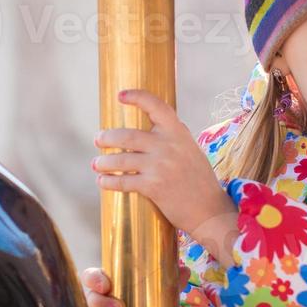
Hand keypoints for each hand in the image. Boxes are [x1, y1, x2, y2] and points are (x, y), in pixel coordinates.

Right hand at [81, 264, 191, 306]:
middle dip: (103, 304)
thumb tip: (184, 270)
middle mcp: (97, 300)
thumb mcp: (157, 288)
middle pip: (91, 299)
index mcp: (106, 283)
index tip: (106, 285)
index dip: (94, 279)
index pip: (91, 276)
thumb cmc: (145, 300)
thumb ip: (169, 278)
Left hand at [92, 89, 236, 245]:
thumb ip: (173, 138)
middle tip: (98, 139)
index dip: (137, 97)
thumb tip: (153, 127)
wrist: (210, 210)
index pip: (157, 106)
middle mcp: (168, 146)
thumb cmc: (199, 181)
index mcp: (178, 133)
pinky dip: (109, 181)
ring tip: (96, 164)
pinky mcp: (153, 187)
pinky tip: (102, 181)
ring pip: (121, 159)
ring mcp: (160, 166)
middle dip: (107, 137)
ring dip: (104, 162)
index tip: (120, 95)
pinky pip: (123, 181)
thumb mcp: (191, 151)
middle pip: (128, 135)